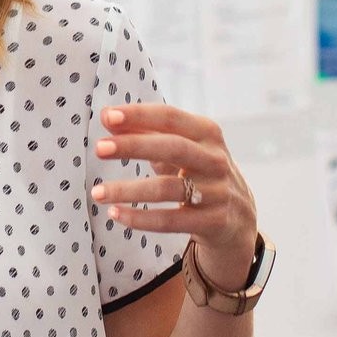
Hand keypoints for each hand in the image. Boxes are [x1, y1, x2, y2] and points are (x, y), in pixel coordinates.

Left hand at [92, 103, 258, 288]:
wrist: (239, 217)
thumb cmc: (199, 173)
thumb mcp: (181, 148)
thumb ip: (147, 133)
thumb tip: (108, 117)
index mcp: (207, 133)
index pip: (171, 117)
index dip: (139, 115)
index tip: (108, 116)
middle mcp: (215, 159)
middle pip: (173, 147)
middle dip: (134, 146)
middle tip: (99, 148)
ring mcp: (217, 192)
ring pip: (167, 189)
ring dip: (128, 190)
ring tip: (97, 192)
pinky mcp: (213, 221)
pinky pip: (171, 220)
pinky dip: (140, 219)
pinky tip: (115, 214)